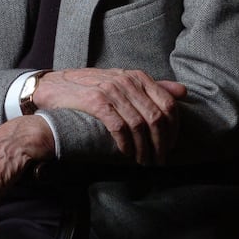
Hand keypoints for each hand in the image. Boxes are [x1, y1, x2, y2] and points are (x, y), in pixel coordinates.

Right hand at [34, 68, 186, 165]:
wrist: (54, 85)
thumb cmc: (91, 86)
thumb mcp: (124, 82)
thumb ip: (153, 88)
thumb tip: (183, 92)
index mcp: (138, 76)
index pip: (168, 104)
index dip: (174, 129)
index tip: (170, 147)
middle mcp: (127, 81)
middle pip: (157, 117)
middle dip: (161, 144)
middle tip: (159, 161)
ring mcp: (112, 90)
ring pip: (140, 125)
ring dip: (145, 149)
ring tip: (144, 162)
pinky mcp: (96, 102)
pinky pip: (120, 127)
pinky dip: (126, 144)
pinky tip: (127, 154)